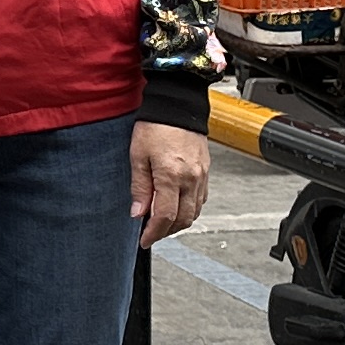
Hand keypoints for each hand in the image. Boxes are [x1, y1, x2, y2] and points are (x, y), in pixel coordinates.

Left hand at [129, 123, 208, 246]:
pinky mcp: (206, 171)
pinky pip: (201, 200)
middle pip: (182, 219)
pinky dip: (189, 209)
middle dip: (166, 232)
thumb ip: (139, 187)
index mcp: (171, 175)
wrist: (178, 104)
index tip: (144, 240)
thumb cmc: (155, 125)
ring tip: (162, 223)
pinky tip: (177, 206)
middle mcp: (191, 178)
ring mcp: (201, 175)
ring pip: (194, 212)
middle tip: (151, 234)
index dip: (153, 233)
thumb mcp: (138, 155)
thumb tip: (138, 213)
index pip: (164, 216)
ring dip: (178, 223)